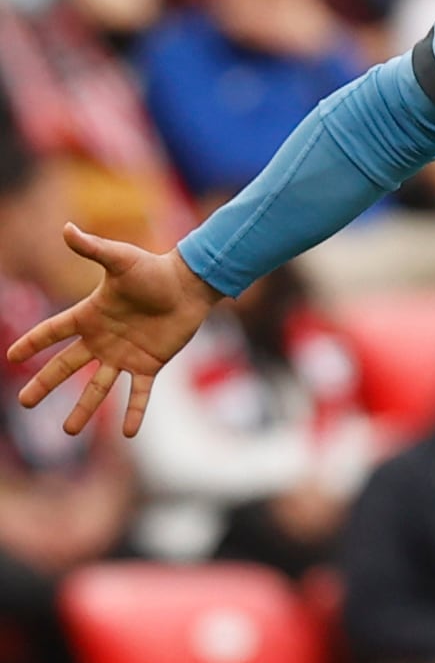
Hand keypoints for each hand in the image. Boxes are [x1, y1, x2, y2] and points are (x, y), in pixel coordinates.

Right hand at [7, 226, 220, 435]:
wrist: (189, 285)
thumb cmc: (153, 270)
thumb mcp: (119, 259)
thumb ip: (92, 248)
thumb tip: (66, 228)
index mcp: (89, 316)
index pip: (53, 332)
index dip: (32, 343)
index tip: (11, 357)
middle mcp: (102, 340)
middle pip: (66, 366)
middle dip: (45, 384)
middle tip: (25, 402)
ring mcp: (124, 355)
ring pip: (98, 387)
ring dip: (84, 409)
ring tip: (69, 431)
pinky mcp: (149, 365)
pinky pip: (139, 393)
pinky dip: (134, 412)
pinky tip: (129, 434)